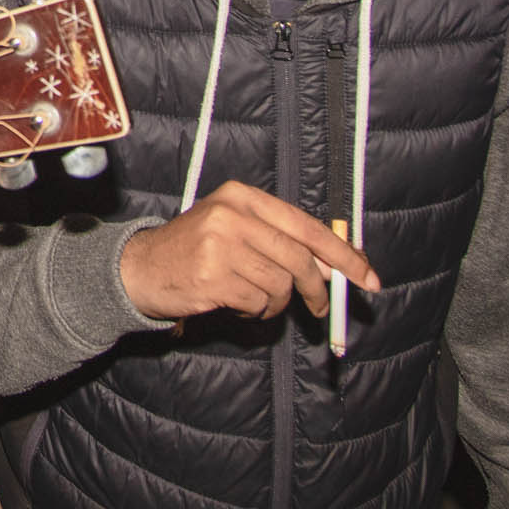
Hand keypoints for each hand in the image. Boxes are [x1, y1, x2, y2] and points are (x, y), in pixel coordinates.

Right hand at [119, 179, 379, 321]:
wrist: (140, 268)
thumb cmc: (196, 250)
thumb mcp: (236, 231)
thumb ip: (282, 242)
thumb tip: (335, 267)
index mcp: (241, 196)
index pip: (305, 225)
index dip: (342, 253)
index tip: (368, 277)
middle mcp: (231, 214)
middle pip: (298, 257)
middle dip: (317, 288)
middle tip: (321, 307)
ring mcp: (219, 245)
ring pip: (280, 284)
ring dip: (276, 303)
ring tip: (255, 300)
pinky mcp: (212, 277)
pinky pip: (258, 303)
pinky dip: (255, 312)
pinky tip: (236, 305)